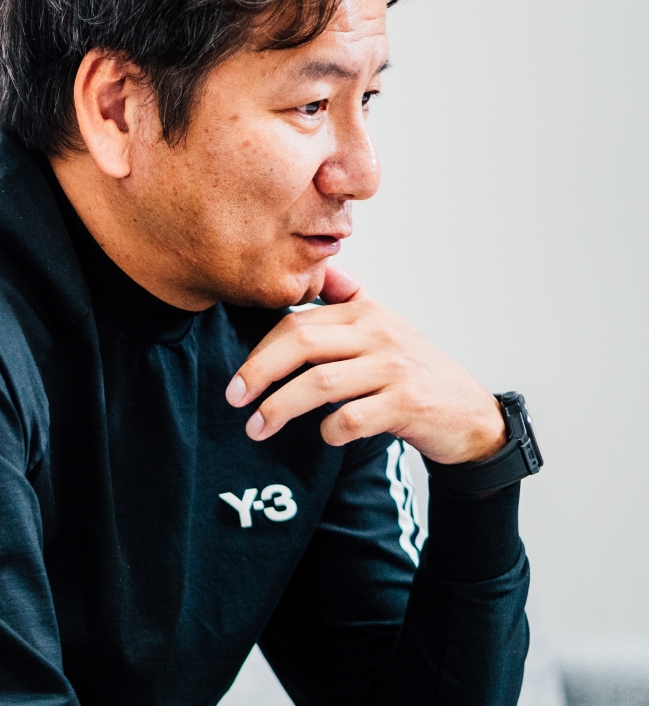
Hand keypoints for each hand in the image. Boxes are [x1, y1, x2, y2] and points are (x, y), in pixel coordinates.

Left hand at [225, 266, 506, 464]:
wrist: (470, 415)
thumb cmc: (414, 373)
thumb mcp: (385, 328)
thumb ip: (349, 299)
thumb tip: (317, 269)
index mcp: (365, 314)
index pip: (296, 323)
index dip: (259, 351)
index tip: (237, 379)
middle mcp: (379, 334)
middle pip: (301, 345)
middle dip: (258, 372)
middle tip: (235, 399)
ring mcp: (394, 369)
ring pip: (319, 384)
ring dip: (280, 408)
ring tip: (257, 428)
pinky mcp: (408, 403)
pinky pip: (352, 418)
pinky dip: (329, 430)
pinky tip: (324, 436)